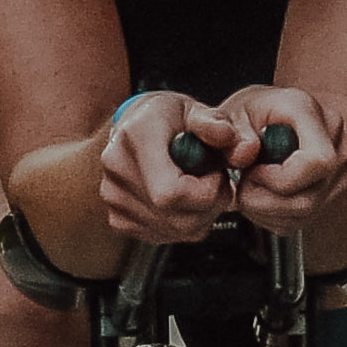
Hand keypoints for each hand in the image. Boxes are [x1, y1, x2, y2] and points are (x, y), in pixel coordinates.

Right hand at [87, 87, 242, 250]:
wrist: (134, 127)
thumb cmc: (168, 118)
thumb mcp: (195, 110)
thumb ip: (215, 124)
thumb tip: (232, 140)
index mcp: (136, 136)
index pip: (170, 193)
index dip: (206, 193)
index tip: (216, 175)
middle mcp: (117, 167)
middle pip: (176, 218)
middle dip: (210, 206)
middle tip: (216, 182)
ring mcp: (113, 196)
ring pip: (173, 231)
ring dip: (200, 217)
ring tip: (200, 188)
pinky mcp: (117, 217)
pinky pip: (161, 236)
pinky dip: (182, 226)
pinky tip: (183, 202)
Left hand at [216, 81, 345, 230]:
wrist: (270, 120)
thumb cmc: (253, 114)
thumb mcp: (229, 113)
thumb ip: (226, 129)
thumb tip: (243, 154)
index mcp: (311, 113)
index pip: (317, 161)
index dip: (280, 180)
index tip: (253, 173)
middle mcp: (336, 140)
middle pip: (309, 197)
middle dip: (264, 201)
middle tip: (242, 184)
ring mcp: (341, 169)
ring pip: (306, 213)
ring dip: (266, 210)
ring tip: (250, 188)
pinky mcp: (336, 192)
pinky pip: (304, 219)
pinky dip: (275, 216)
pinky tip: (263, 196)